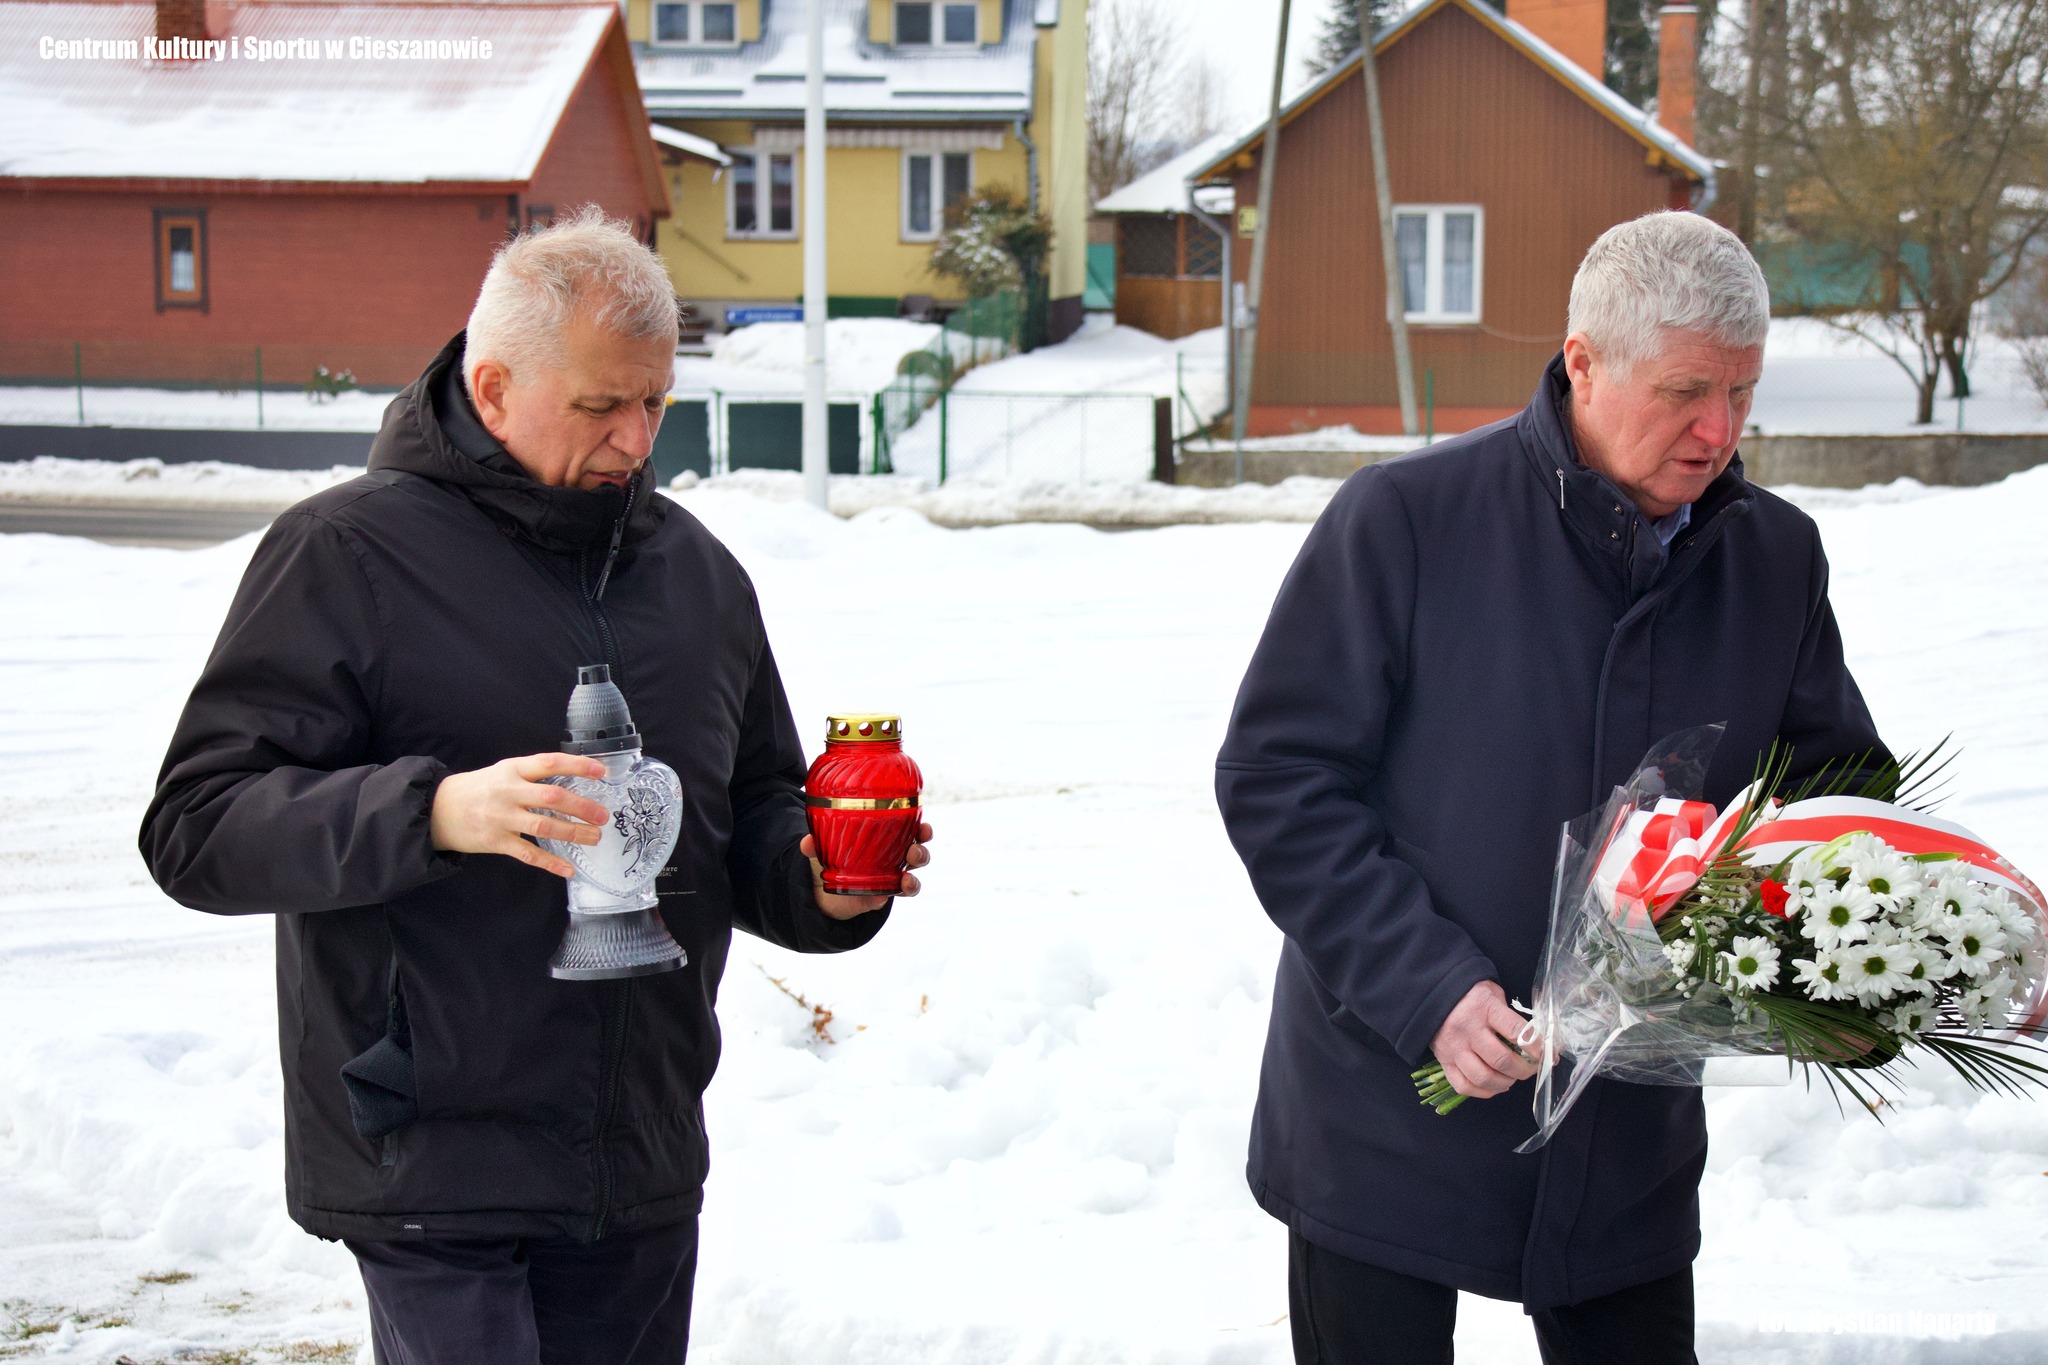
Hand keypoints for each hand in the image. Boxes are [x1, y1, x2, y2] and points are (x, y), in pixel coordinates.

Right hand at [430, 752, 610, 879]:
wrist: (438, 809)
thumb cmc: (479, 788)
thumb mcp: (503, 771)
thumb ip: (532, 774)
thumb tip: (573, 777)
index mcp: (513, 769)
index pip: (550, 762)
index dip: (577, 765)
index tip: (601, 771)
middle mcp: (509, 791)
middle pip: (552, 796)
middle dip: (582, 806)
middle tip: (603, 815)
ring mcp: (502, 817)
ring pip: (544, 825)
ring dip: (573, 832)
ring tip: (594, 837)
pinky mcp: (496, 841)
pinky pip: (527, 853)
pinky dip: (549, 862)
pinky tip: (567, 869)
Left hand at [802, 821, 931, 920]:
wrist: (821, 889)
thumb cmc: (831, 857)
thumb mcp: (824, 846)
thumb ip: (816, 843)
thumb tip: (808, 842)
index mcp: (889, 842)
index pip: (913, 834)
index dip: (923, 832)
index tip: (924, 828)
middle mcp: (894, 862)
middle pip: (919, 857)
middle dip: (921, 854)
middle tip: (913, 851)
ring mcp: (888, 883)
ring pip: (912, 882)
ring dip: (913, 881)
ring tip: (905, 879)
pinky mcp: (877, 900)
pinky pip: (887, 901)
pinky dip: (884, 900)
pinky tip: (879, 899)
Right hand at [1429, 980, 1538, 1100]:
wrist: (1432, 994)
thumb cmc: (1470, 994)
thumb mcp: (1493, 994)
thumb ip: (1511, 1016)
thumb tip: (1536, 1040)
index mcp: (1484, 1009)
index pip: (1516, 1031)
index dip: (1536, 1047)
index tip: (1547, 1055)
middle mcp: (1468, 1030)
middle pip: (1501, 1060)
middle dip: (1523, 1070)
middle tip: (1531, 1068)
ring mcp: (1454, 1048)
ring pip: (1483, 1077)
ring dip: (1505, 1082)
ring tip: (1512, 1077)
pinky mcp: (1444, 1061)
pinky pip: (1464, 1086)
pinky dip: (1484, 1091)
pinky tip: (1494, 1085)